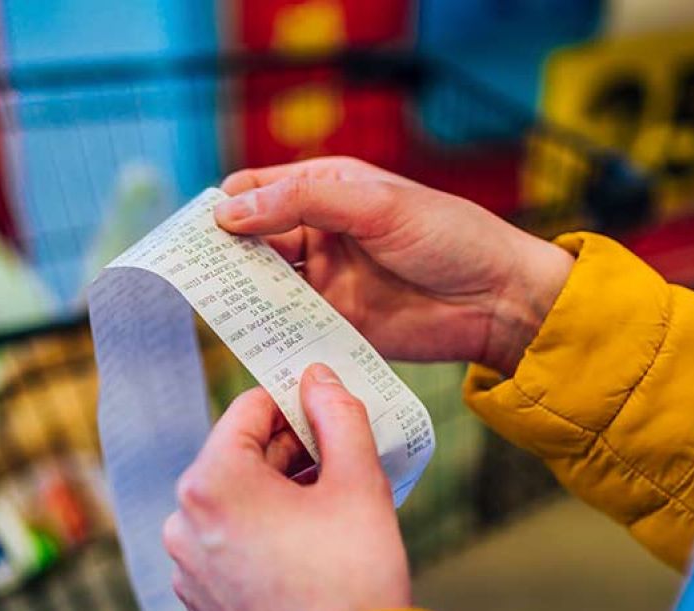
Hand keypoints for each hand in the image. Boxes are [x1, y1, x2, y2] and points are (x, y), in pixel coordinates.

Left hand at [163, 363, 409, 610]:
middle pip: (238, 458)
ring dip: (278, 498)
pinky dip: (263, 540)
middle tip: (342, 464)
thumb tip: (319, 378)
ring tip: (331, 515)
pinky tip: (308, 557)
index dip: (295, 403)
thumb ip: (339, 416)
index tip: (330, 412)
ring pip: (233, 505)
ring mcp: (187, 569)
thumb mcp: (359, 484)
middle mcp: (184, 522)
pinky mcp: (200, 607)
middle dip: (291, 454)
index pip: (249, 409)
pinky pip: (229, 549)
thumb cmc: (351, 583)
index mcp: (212, 481)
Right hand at [216, 157, 572, 374]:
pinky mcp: (335, 324)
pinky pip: (289, 326)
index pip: (255, 191)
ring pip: (263, 286)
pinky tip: (250, 336)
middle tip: (194, 275)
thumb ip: (302, 203)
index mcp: (326, 190)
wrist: (499, 300)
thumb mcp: (375, 205)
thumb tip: (228, 212)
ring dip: (240, 294)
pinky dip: (268, 330)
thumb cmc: (449, 237)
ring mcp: (325, 282)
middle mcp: (318, 234)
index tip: (198, 232)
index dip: (224, 207)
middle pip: (250, 241)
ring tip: (215, 306)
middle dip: (223, 255)